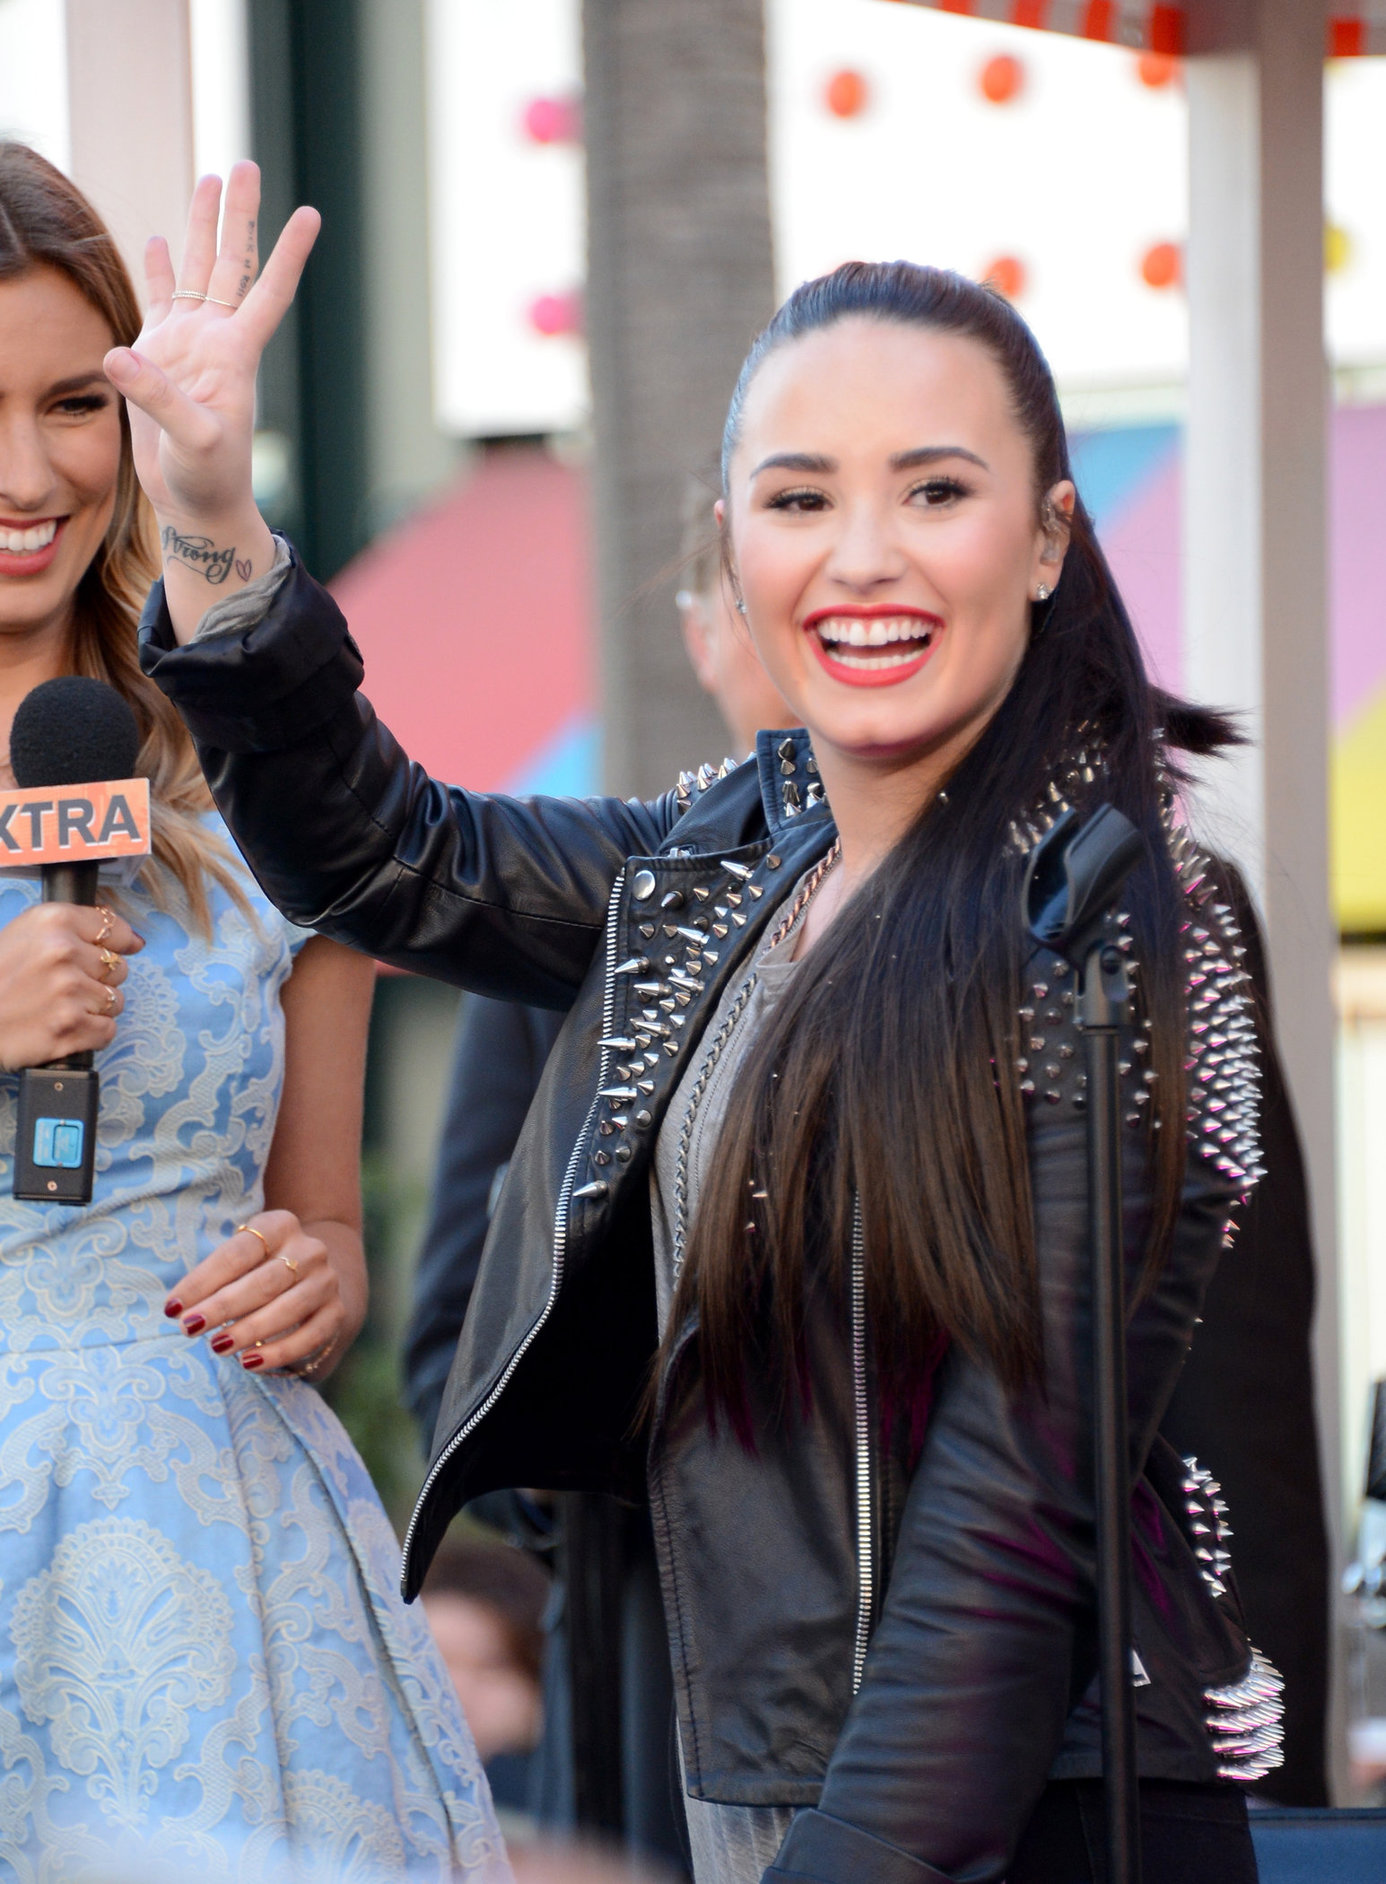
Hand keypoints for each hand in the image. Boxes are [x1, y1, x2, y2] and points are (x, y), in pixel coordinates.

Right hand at [0, 903, 142, 1069]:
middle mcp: (63, 952)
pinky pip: (107, 1030)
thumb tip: (134, 940)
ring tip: (59, 1007)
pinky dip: (90, 1033)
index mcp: (53, 922)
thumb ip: (74, 929)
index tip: (114, 951)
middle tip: (64, 986)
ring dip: (94, 1008)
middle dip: (98, 979)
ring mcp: (68, 992)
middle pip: (118, 968)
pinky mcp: (69, 1028)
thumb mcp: (25, 935)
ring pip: (116, 1001)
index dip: (117, 944)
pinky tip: (63, 1027)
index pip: (115, 929)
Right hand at [103, 164, 318, 619]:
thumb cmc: (208, 478)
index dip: (288, 254)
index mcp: (235, 354)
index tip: (311, 214)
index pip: (267, 292)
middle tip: (246, 164)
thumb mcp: (191, 442)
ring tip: (212, 179)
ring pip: (199, 272)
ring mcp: (188, 344)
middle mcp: (215, 339)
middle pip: (231, 264)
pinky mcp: (160, 356)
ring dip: (203, 228)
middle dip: (239, 215)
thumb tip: (119, 357)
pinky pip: (161, 300)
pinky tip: (164, 240)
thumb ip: (159, 399)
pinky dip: (162, 269)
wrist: (194, 501)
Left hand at [163, 1209, 354, 1380]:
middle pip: (263, 1281)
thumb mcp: (239, 1259)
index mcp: (279, 1225)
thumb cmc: (257, 1269)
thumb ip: (213, 1278)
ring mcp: (326, 1281)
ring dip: (249, 1331)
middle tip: (189, 1329)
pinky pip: (309, 1337)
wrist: (312, 1278)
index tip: (172, 1308)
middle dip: (222, 1308)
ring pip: (287, 1309)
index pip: (238, 1252)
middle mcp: (309, 1249)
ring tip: (217, 1347)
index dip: (202, 1281)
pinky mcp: (336, 1312)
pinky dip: (278, 1353)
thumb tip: (177, 1309)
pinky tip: (249, 1363)